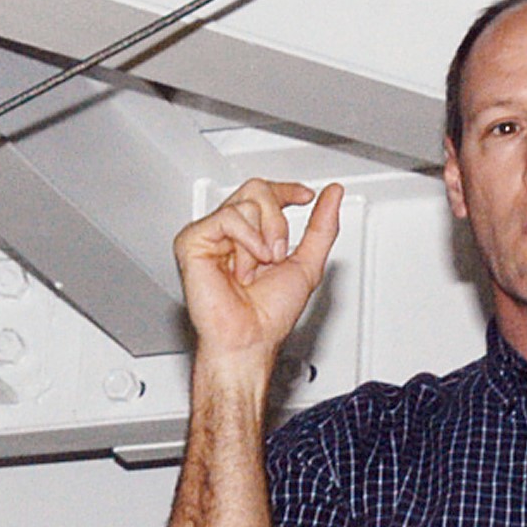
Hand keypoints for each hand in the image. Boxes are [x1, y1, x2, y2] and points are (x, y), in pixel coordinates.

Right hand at [175, 180, 342, 361]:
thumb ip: (322, 227)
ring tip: (253, 271)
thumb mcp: (307, 263)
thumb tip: (334, 195)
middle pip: (257, 190)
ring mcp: (209, 235)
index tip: (306, 196)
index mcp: (249, 235)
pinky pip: (228, 217)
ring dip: (263, 241)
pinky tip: (242, 268)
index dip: (286, 190)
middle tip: (278, 255)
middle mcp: (227, 232)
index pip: (264, 193)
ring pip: (246, 203)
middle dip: (278, 222)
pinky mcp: (191, 241)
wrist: (250, 337)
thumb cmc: (270, 314)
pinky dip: (246, 241)